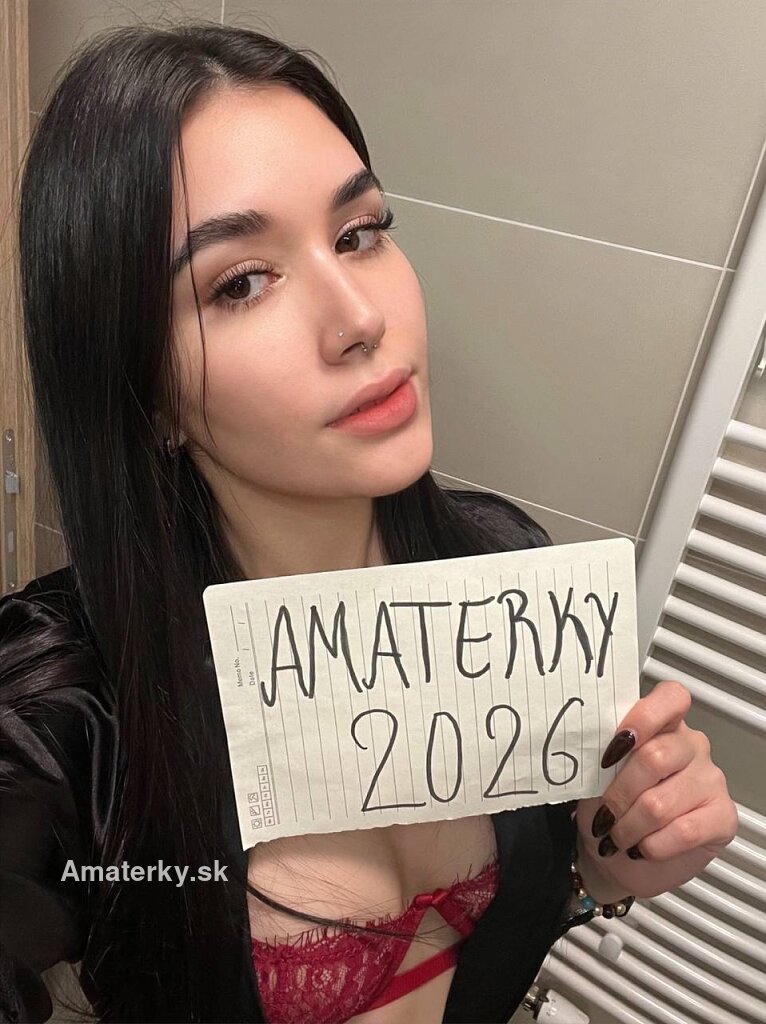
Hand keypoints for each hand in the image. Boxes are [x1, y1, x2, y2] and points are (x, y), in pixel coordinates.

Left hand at [575, 679, 737, 899]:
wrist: (616, 861)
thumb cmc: (606, 811)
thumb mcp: (596, 777)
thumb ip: (602, 753)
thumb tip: (588, 742)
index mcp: (662, 726)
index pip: (671, 697)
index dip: (643, 718)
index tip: (613, 747)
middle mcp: (690, 746)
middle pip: (654, 757)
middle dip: (619, 793)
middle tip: (604, 815)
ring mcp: (710, 780)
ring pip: (661, 802)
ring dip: (629, 826)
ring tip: (618, 836)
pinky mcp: (723, 816)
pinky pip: (684, 830)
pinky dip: (652, 845)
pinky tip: (643, 847)